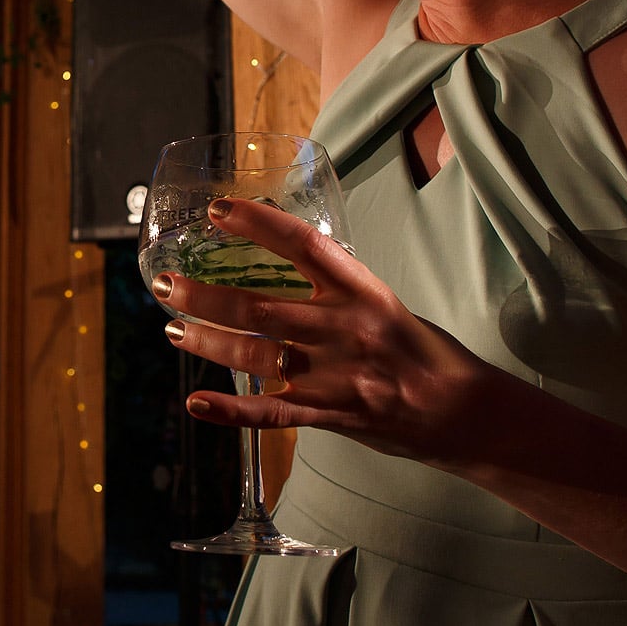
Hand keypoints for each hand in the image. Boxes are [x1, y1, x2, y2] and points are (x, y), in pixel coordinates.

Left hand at [153, 196, 497, 465]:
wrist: (462, 412)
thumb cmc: (420, 350)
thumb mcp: (383, 303)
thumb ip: (334, 289)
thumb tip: (281, 267)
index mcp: (362, 291)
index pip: (303, 244)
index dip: (257, 222)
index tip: (217, 210)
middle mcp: (344, 329)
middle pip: (260, 306)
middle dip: (204, 295)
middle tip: (164, 283)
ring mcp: (335, 376)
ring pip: (256, 357)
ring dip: (207, 343)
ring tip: (174, 331)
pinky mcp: (330, 415)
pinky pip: (272, 413)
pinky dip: (230, 412)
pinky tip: (195, 404)